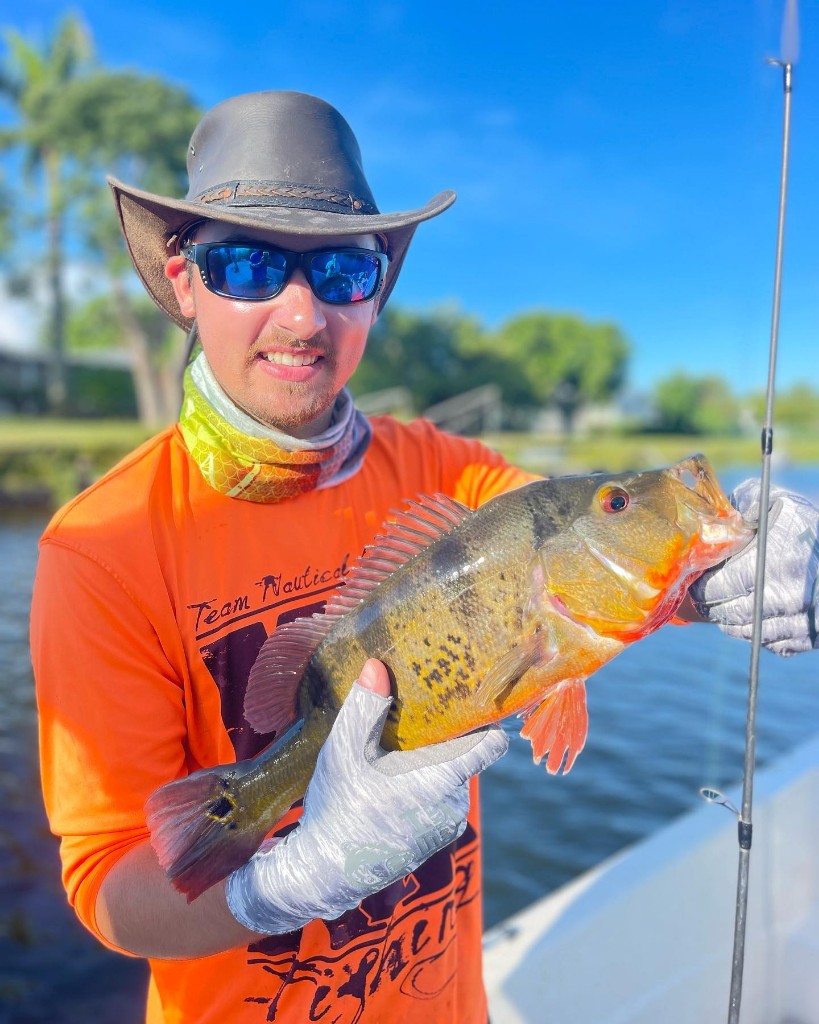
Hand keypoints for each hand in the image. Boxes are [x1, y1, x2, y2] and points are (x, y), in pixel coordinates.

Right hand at [226, 659, 507, 933]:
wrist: (323, 874)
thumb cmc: (337, 809)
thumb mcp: (344, 752)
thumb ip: (365, 707)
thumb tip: (376, 665)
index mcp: (442, 779)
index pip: (492, 744)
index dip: (489, 718)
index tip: (476, 697)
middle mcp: (454, 804)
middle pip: (466, 755)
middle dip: (447, 737)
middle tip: (419, 714)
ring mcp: (447, 826)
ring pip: (452, 777)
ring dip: (434, 763)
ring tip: (400, 749)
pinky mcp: (435, 840)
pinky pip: (442, 801)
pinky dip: (426, 787)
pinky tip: (394, 781)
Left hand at [688, 479, 818, 655]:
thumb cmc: (807, 524)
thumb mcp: (774, 502)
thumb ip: (741, 505)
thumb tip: (712, 519)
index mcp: (774, 562)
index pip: (719, 588)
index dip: (702, 587)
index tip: (696, 582)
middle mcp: (788, 596)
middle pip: (731, 613)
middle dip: (711, 606)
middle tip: (703, 597)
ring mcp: (802, 620)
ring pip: (749, 631)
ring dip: (730, 622)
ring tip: (723, 607)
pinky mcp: (812, 635)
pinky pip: (774, 643)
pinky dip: (757, 633)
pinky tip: (752, 617)